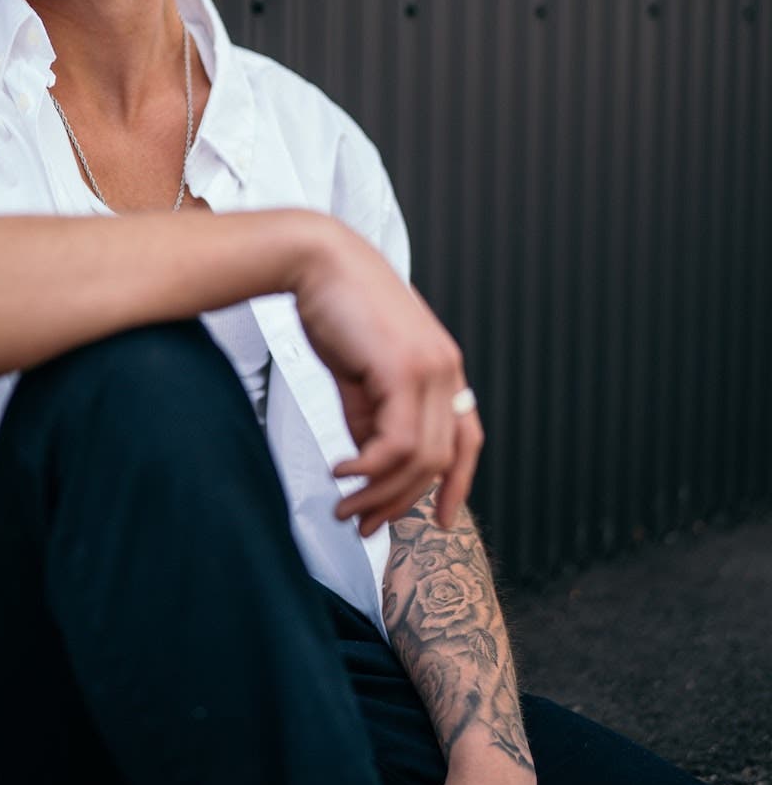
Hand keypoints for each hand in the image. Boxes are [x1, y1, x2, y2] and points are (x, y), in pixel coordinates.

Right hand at [291, 222, 482, 532]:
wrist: (316, 259)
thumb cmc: (335, 308)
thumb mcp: (359, 373)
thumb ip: (371, 417)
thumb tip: (371, 466)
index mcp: (443, 368)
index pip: (467, 438)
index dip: (459, 484)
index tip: (441, 521)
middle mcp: (446, 370)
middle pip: (438, 460)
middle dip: (400, 502)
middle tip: (362, 524)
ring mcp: (430, 369)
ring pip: (419, 458)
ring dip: (379, 494)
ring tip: (343, 508)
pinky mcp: (403, 370)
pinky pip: (397, 442)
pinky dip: (369, 469)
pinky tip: (339, 473)